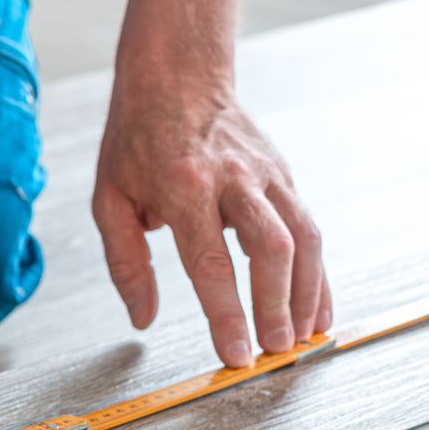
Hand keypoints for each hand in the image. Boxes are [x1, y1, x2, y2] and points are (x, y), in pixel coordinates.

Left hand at [92, 84, 330, 365]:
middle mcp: (232, 179)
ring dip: (308, 293)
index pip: (210, 262)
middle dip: (276, 305)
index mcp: (183, 187)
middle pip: (270, 249)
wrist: (177, 75)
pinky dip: (318, 271)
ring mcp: (265, 175)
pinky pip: (309, 227)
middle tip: (276, 351)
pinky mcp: (283, 175)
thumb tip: (141, 318)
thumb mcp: (110, 199)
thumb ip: (126, 262)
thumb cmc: (137, 140)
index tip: (234, 353)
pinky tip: (317, 306)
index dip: (226, 313)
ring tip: (304, 338)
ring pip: (302, 237)